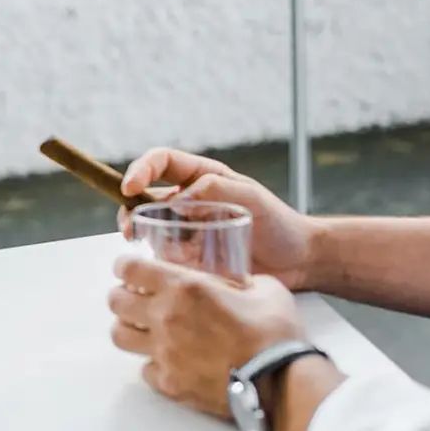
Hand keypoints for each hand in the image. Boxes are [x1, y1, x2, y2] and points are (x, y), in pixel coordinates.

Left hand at [109, 254, 305, 418]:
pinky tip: (169, 362)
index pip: (130, 268)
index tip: (129, 268)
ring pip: (119, 335)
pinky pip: (144, 370)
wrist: (285, 385)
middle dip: (122, 295)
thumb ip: (237, 278)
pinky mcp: (169, 384)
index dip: (125, 266)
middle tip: (136, 298)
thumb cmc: (276, 333)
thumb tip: (233, 280)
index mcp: (183, 286)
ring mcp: (164, 352)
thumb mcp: (263, 288)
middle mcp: (165, 316)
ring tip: (144, 329)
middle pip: (115, 301)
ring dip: (129, 329)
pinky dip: (152, 364)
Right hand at [118, 148, 316, 290]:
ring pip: (151, 227)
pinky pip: (166, 256)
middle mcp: (188, 200)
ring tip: (144, 248)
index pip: (162, 162)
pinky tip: (166, 268)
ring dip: (141, 235)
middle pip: (145, 197)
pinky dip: (159, 260)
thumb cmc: (279, 223)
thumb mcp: (250, 196)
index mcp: (201, 176)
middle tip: (130, 229)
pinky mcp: (191, 257)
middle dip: (130, 209)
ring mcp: (187, 229)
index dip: (141, 169)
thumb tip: (178, 200)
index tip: (130, 187)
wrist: (299, 262)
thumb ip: (215, 189)